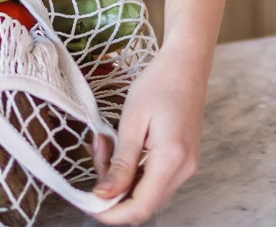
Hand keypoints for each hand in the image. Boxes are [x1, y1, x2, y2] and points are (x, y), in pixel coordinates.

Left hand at [90, 46, 208, 222]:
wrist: (186, 63)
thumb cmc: (160, 83)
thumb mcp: (132, 121)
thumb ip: (120, 163)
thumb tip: (104, 195)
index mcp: (171, 158)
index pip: (139, 207)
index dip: (111, 213)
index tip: (88, 203)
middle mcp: (184, 168)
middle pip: (143, 204)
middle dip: (112, 191)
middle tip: (97, 154)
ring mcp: (187, 165)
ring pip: (147, 193)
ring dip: (121, 180)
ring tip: (107, 144)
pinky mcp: (184, 160)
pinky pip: (155, 180)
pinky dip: (134, 172)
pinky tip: (123, 148)